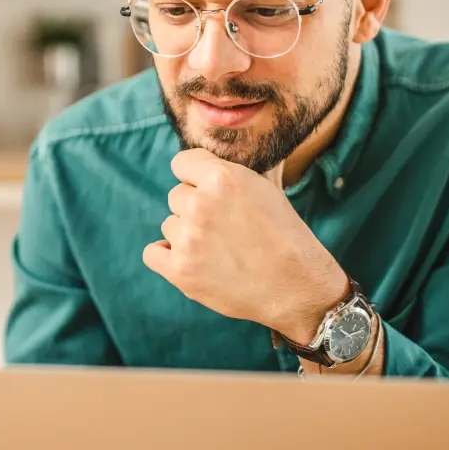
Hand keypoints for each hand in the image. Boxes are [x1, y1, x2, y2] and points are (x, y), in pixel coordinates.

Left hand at [142, 149, 347, 343]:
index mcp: (222, 178)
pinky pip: (152, 252)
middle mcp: (200, 204)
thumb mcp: (264, 189)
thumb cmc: (286, 236)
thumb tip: (201, 164)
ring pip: (169, 224)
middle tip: (223, 227)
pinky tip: (189, 259)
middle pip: (176, 196)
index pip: (181, 162)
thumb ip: (227, 174)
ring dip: (186, 234)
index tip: (206, 190)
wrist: (296, 287)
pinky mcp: (179, 270)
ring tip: (218, 248)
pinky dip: (166, 256)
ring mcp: (187, 238)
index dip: (195, 176)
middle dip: (194, 208)